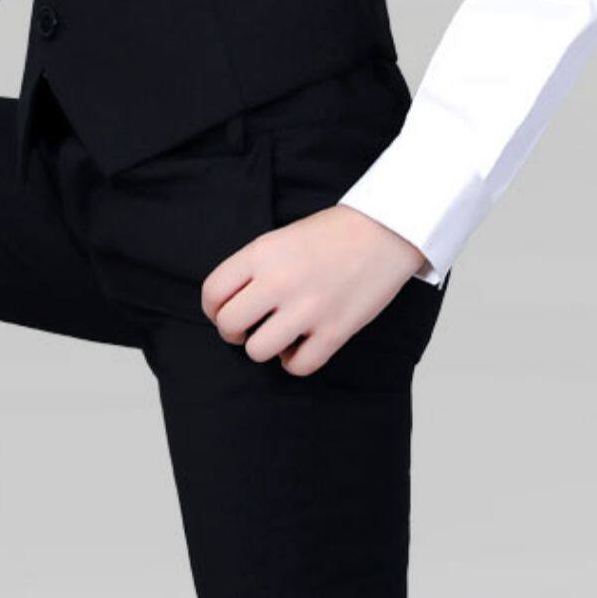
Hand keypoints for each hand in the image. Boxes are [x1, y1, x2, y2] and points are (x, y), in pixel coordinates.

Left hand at [201, 205, 430, 377]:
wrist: (384, 231)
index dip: (213, 309)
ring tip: (277, 336)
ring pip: (258, 351)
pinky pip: (298, 366)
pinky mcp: (335, 331)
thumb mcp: (279, 239)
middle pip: (229, 325)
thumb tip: (230, 304)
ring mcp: (307, 309)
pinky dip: (295, 362)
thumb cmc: (331, 234)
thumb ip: (252, 268)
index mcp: (261, 254)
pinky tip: (301, 346)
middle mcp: (279, 282)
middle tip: (248, 327)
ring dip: (264, 347)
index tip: (224, 312)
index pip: (213, 293)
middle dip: (234, 332)